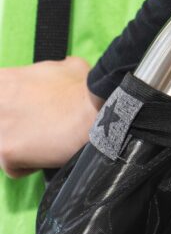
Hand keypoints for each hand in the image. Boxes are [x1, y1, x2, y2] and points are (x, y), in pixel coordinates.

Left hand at [0, 57, 103, 178]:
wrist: (99, 113)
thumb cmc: (84, 89)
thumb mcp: (67, 67)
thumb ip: (49, 72)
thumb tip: (59, 74)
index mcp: (3, 80)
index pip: (1, 100)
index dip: (16, 108)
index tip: (30, 112)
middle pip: (0, 123)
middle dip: (15, 127)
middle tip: (38, 127)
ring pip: (3, 145)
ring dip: (22, 147)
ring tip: (45, 142)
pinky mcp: (5, 151)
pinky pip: (13, 167)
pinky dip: (30, 165)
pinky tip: (48, 155)